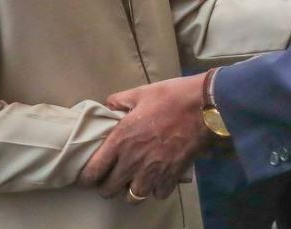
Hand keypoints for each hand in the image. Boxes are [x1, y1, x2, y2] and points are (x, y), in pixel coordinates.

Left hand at [78, 73, 214, 199]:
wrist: (203, 106)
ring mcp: (153, 172)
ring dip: (132, 191)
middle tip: (112, 178)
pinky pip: (158, 194)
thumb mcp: (140, 93)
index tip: (89, 175)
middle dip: (107, 187)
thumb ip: (119, 100)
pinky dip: (157, 189)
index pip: (93, 171)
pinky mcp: (171, 177)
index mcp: (120, 140)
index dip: (87, 177)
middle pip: (110, 190)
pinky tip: (158, 178)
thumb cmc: (170, 96)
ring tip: (135, 181)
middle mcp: (132, 161)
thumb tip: (107, 105)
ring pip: (133, 197)